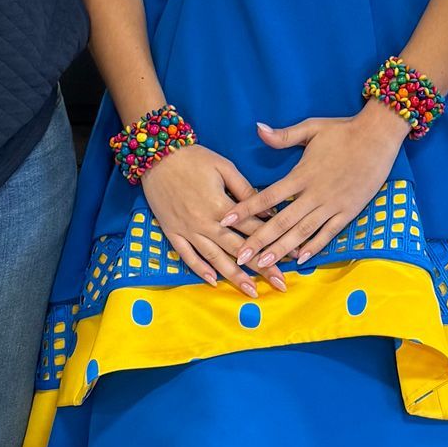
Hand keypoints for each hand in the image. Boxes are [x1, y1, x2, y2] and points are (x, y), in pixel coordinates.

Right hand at [141, 145, 279, 296]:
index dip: (275, 243)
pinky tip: (214, 282)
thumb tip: (269, 210)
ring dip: (235, 276)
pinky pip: (187, 256)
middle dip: (261, 268)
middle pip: (239, 249)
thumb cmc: (193, 158)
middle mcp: (206, 223)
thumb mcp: (224, 167)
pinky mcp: (172, 232)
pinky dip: (200, 270)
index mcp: (221, 206)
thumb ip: (246, 190)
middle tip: (280, 284)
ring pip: (215, 258)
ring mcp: (188, 230)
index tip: (292, 256)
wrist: (155, 155)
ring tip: (251, 291)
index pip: (254, 229)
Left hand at [224, 103, 407, 271]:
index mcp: (302, 174)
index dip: (246, 209)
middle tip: (240, 257)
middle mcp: (315, 193)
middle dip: (259, 241)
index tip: (225, 220)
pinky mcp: (348, 211)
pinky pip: (329, 233)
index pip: (268, 196)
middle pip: (282, 222)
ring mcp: (332, 204)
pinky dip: (314, 246)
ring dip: (282, 249)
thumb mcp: (311, 127)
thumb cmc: (343, 131)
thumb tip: (257, 128)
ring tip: (263, 264)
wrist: (378, 137)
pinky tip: (300, 259)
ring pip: (302, 232)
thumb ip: (283, 135)